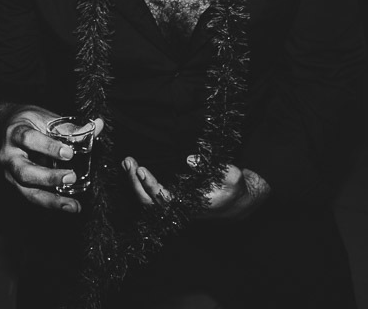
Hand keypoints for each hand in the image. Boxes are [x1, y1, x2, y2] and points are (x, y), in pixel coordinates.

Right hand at [0, 107, 104, 213]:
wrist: (6, 128)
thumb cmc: (29, 122)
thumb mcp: (45, 118)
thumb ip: (70, 126)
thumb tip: (98, 125)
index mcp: (15, 133)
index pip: (29, 139)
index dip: (48, 147)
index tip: (69, 153)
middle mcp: (8, 156)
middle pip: (25, 172)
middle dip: (48, 178)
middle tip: (71, 177)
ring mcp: (10, 174)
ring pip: (27, 191)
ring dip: (51, 200)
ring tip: (73, 205)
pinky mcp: (16, 186)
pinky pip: (33, 197)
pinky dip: (51, 203)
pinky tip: (68, 206)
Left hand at [122, 156, 269, 221]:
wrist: (239, 201)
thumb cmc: (235, 187)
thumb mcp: (231, 174)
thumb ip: (210, 167)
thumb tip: (189, 160)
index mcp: (191, 205)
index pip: (164, 199)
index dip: (150, 185)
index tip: (141, 170)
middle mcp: (179, 208)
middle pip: (149, 202)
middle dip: (134, 183)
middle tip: (127, 162)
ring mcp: (174, 206)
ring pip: (147, 200)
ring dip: (134, 182)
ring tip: (127, 163)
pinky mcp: (172, 201)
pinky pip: (151, 196)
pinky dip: (140, 183)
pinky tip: (134, 170)